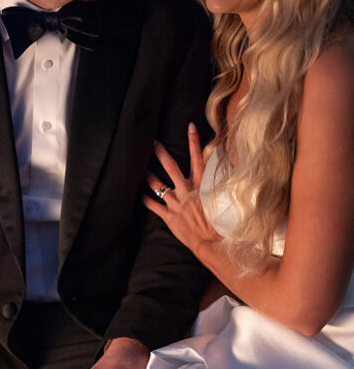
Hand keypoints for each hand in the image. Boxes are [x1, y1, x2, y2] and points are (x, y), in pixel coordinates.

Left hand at [143, 124, 221, 255]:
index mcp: (201, 184)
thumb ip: (221, 184)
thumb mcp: (222, 199)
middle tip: (152, 142)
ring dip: (148, 176)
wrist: (211, 242)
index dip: (193, 141)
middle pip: (170, 166)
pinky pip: (153, 205)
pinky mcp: (168, 216)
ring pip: (157, 185)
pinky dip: (145, 199)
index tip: (189, 127)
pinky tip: (138, 194)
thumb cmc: (220, 222)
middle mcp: (186, 190)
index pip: (197, 158)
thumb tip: (229, 169)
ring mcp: (175, 203)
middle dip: (160, 153)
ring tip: (140, 168)